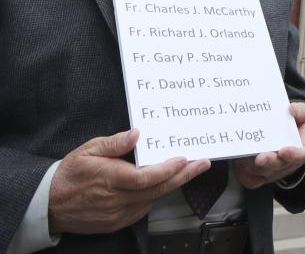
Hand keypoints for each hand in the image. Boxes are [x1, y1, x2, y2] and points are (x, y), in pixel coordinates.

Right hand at [49, 129, 209, 234]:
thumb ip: (114, 143)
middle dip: (184, 176)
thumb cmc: (69, 175)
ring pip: (153, 200)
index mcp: (110, 179)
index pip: (146, 177)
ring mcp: (118, 214)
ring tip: (186, 171)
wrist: (49, 204)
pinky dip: (153, 197)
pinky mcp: (117, 222)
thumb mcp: (88, 150)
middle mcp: (116, 199)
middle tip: (202, 164)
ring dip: (171, 186)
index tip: (186, 159)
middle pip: (158, 189)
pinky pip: (142, 209)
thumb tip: (136, 133)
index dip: (168, 169)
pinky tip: (158, 185)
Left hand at [234, 102, 304, 188]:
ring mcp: (275, 171)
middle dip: (269, 162)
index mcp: (302, 148)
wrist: (286, 133)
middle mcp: (289, 163)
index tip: (283, 151)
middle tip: (260, 158)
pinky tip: (239, 161)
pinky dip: (244, 172)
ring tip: (243, 153)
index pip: (302, 155)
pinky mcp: (261, 176)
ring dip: (252, 165)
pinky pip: (251, 179)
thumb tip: (291, 110)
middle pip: (279, 167)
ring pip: (263, 173)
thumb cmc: (296, 125)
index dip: (293, 155)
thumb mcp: (303, 114)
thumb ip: (300, 111)